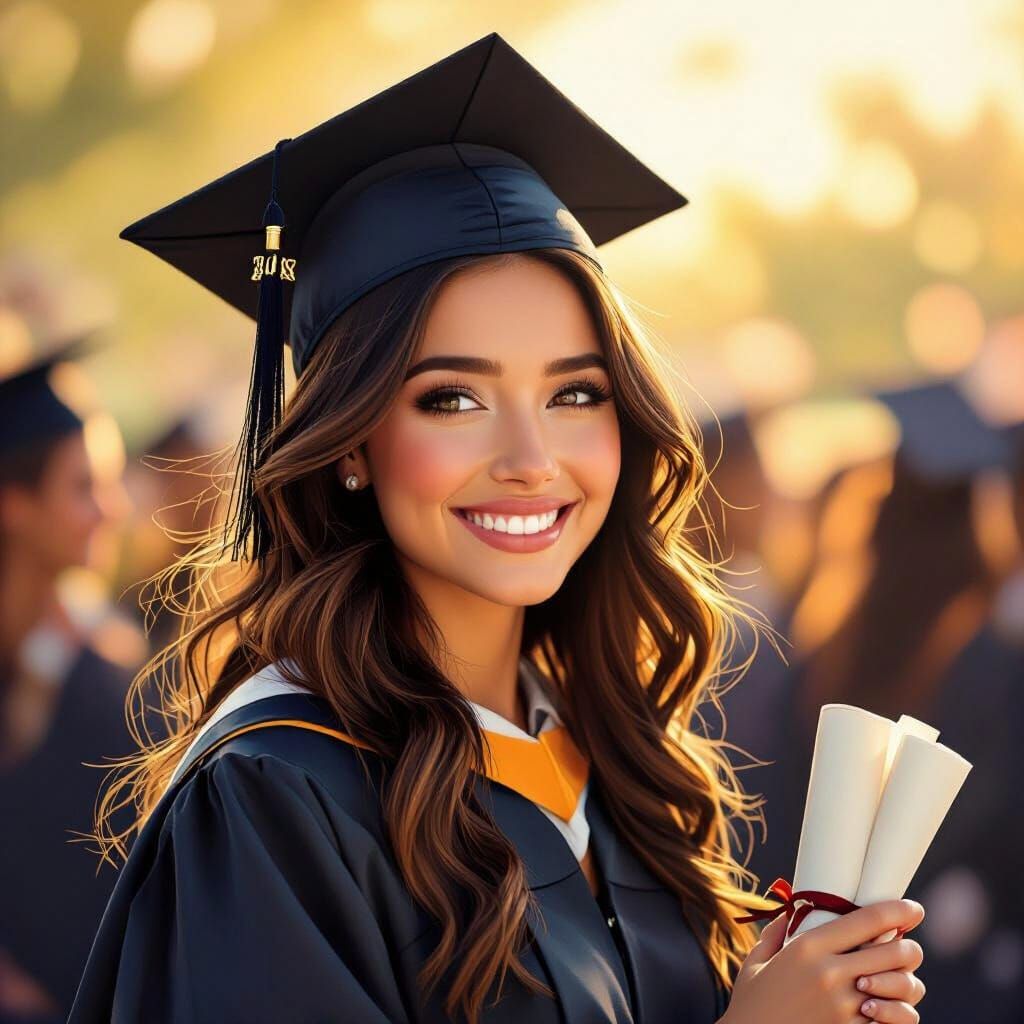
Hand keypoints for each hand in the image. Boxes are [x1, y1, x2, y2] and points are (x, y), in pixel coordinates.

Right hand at [721, 898, 926, 1023]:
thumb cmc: (751, 1003)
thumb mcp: (757, 961)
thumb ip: (776, 933)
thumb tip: (792, 910)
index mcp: (808, 947)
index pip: (867, 920)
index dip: (898, 910)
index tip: (913, 908)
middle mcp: (830, 974)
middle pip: (894, 952)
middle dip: (910, 948)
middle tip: (909, 947)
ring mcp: (844, 1007)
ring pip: (902, 988)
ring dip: (908, 983)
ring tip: (902, 980)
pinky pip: (894, 1020)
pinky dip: (900, 1013)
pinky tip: (892, 1008)